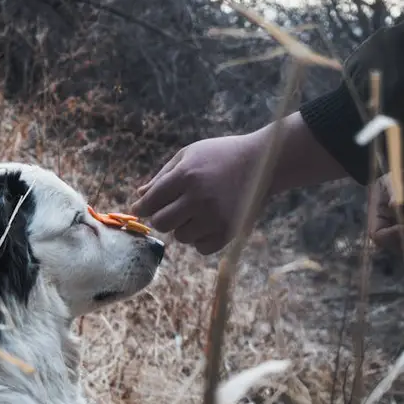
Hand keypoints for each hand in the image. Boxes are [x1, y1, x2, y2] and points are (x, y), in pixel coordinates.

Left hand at [131, 133, 264, 254]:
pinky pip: (201, 248)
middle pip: (161, 224)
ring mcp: (215, 217)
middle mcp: (199, 198)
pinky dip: (200, 239)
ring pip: (180, 237)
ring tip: (194, 212)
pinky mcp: (229, 231)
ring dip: (182, 227)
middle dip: (160, 218)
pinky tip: (206, 223)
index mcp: (186, 176)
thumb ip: (162, 177)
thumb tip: (139, 197)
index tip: (141, 209)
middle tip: (168, 210)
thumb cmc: (220, 155)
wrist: (264, 163)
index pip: (150, 202)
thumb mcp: (188, 155)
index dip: (142, 208)